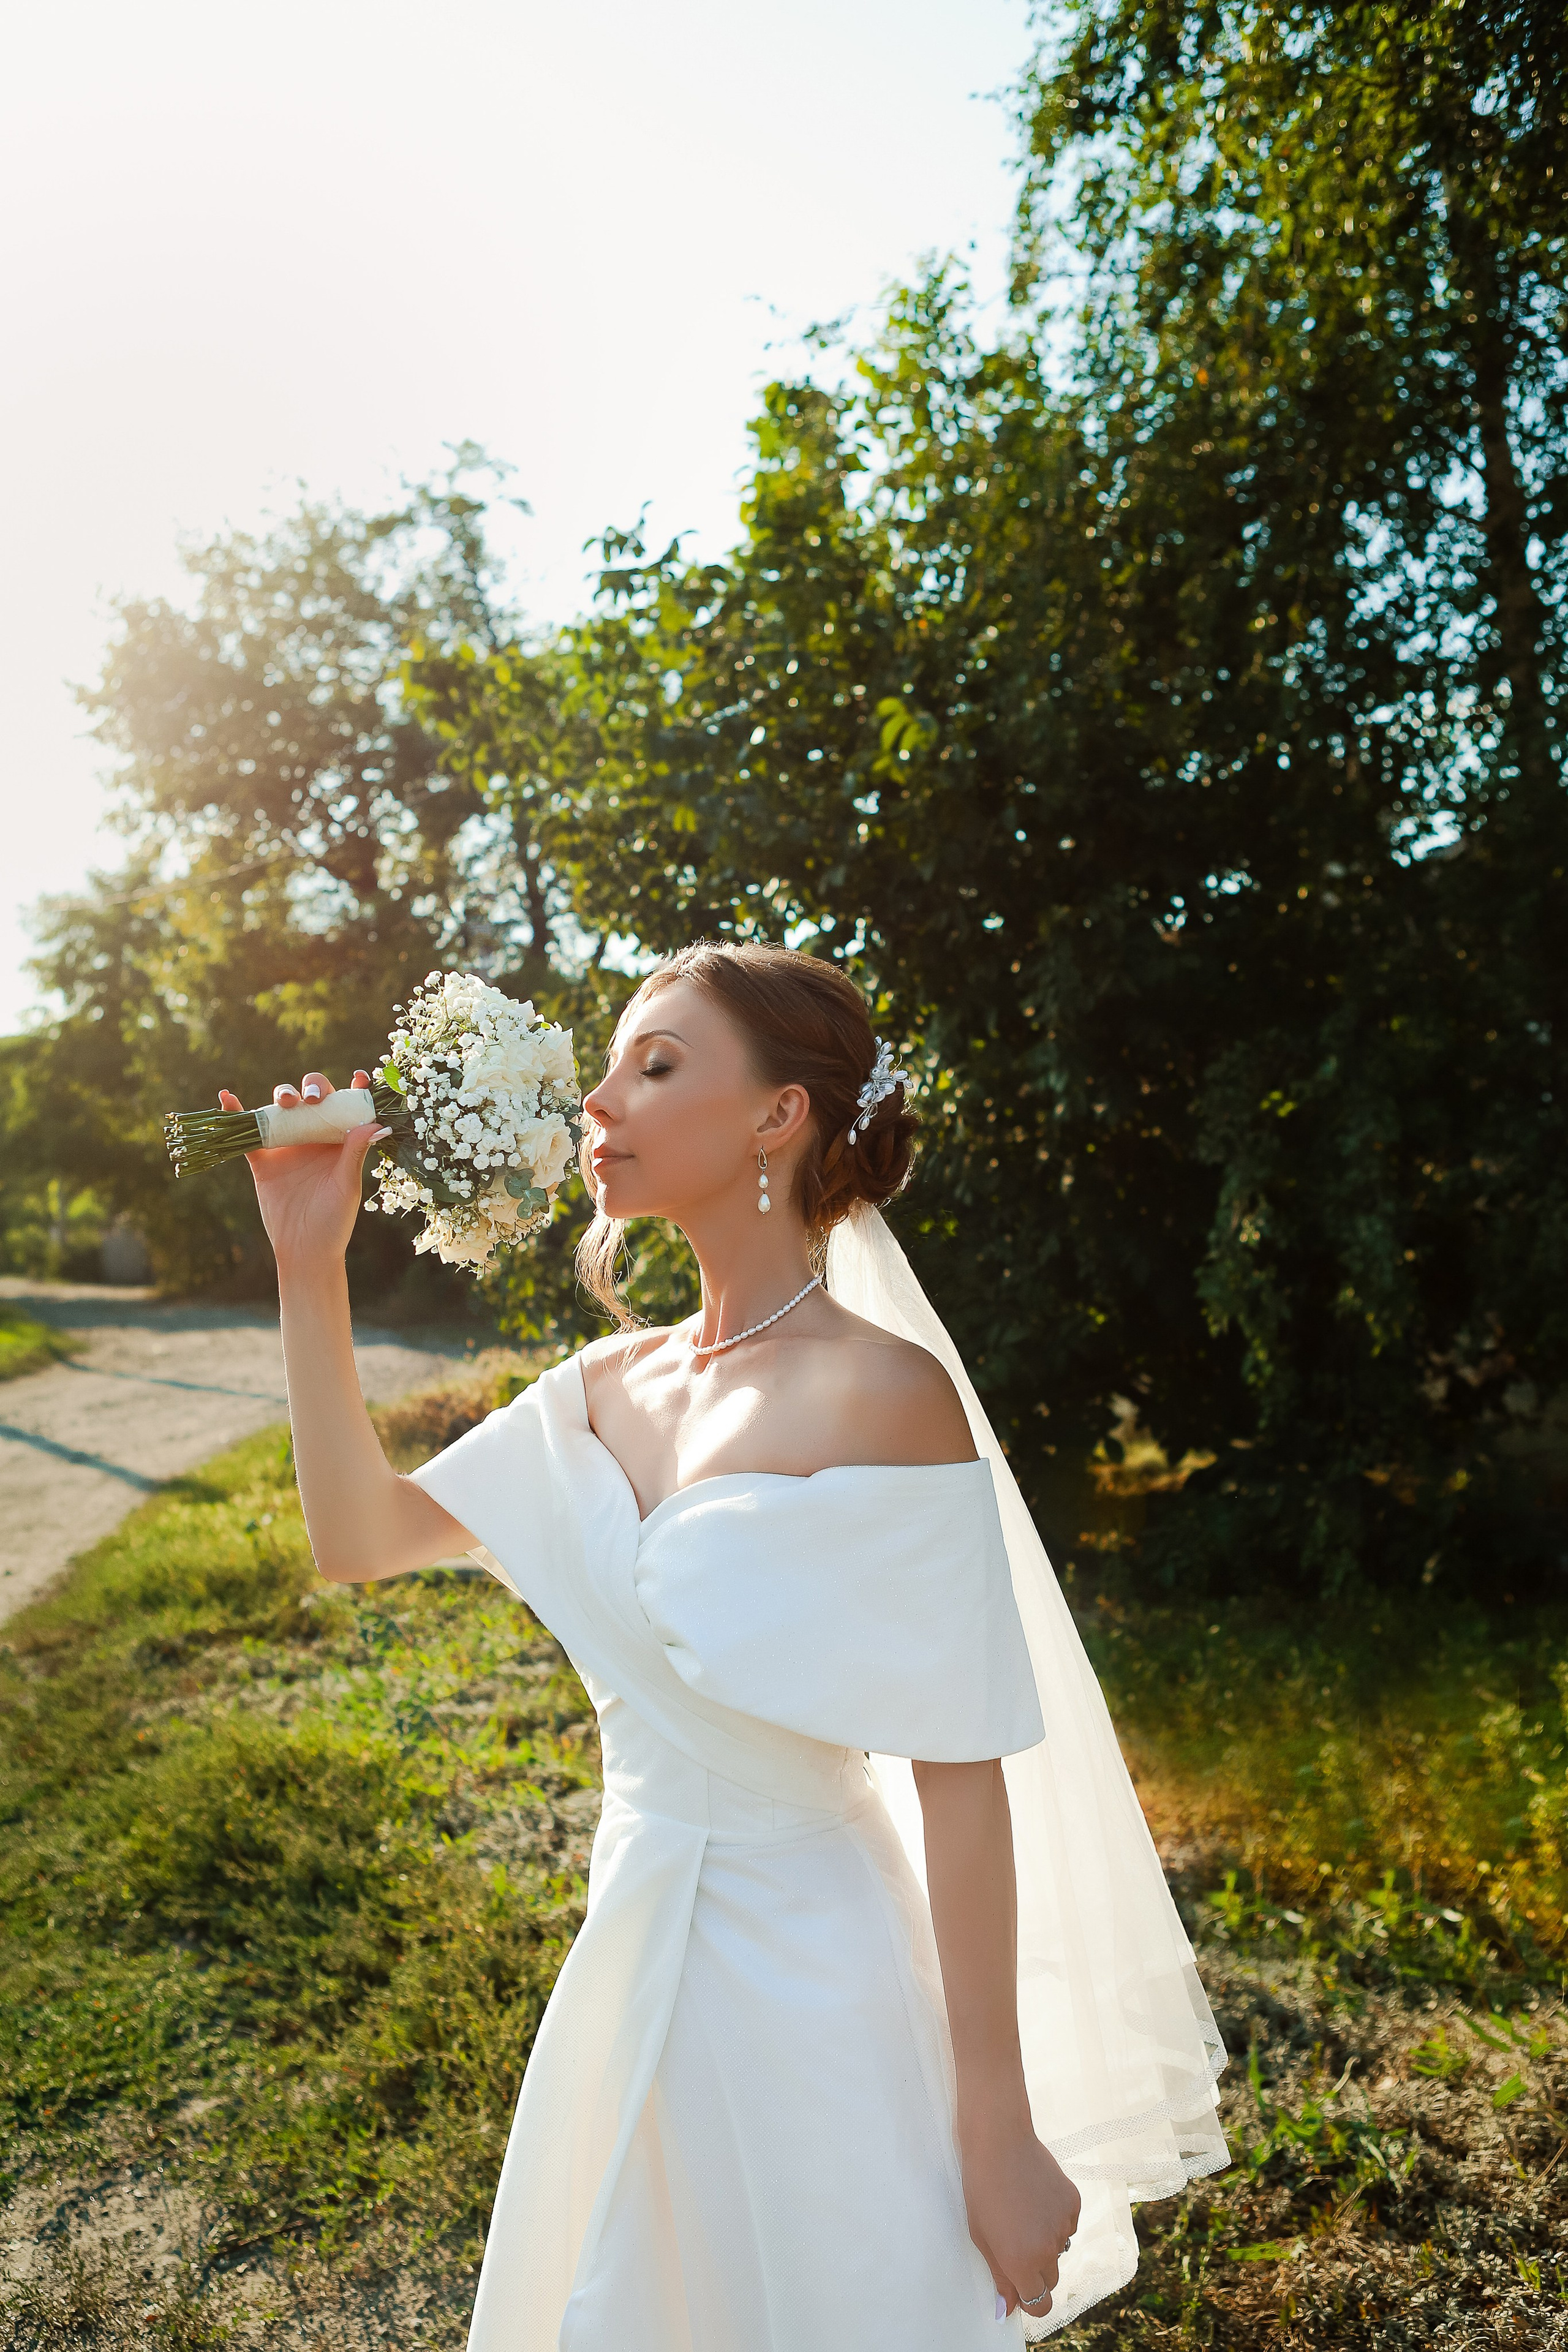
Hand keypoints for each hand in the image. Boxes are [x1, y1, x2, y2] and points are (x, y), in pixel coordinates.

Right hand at [219, 1069, 382, 1273]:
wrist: (305, 1250)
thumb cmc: (335, 1221)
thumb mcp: (347, 1185)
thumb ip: (355, 1153)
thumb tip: (376, 1122)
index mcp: (340, 1140)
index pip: (347, 1106)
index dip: (354, 1089)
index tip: (360, 1078)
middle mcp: (315, 1136)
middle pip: (311, 1099)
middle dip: (312, 1089)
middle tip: (314, 1099)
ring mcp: (287, 1145)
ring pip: (282, 1109)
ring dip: (282, 1096)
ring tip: (286, 1102)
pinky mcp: (263, 1159)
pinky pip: (248, 1133)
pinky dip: (236, 1113)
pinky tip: (226, 1097)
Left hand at [958, 2104, 1080, 2322]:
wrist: (999, 2141)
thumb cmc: (981, 2189)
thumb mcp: (982, 2238)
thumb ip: (999, 2277)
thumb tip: (1008, 2310)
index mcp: (1021, 2262)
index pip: (1039, 2304)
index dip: (1030, 2300)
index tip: (1021, 2289)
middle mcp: (1048, 2250)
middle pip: (1050, 2280)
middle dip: (1036, 2271)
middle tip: (1017, 2243)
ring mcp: (1064, 2225)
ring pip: (1060, 2250)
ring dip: (1046, 2242)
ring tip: (1024, 2212)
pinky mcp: (1073, 2203)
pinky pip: (1068, 2225)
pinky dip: (1056, 2219)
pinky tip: (1037, 2197)